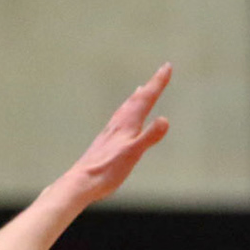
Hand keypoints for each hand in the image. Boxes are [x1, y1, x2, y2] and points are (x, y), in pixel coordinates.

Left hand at [62, 63, 172, 205]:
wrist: (82, 182)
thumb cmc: (107, 171)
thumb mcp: (133, 154)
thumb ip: (149, 137)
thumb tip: (165, 119)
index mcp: (127, 124)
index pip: (146, 98)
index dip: (158, 82)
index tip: (167, 67)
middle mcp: (118, 124)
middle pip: (137, 99)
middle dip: (151, 85)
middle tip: (162, 71)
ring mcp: (111, 132)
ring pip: (126, 108)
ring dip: (137, 97)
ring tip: (141, 89)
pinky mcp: (106, 141)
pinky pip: (120, 119)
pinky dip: (126, 111)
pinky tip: (123, 119)